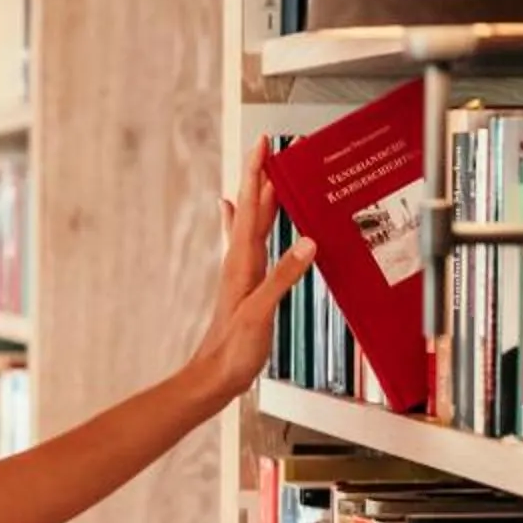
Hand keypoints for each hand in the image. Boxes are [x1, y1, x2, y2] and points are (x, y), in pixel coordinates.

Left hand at [186, 138, 313, 402]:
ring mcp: (242, 273)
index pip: (249, 208)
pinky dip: (251, 225)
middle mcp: (239, 262)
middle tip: (269, 149)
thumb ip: (283, 277)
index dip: (256, 175)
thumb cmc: (233, 349)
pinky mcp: (248, 285)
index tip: (262, 146)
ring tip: (267, 174)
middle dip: (260, 177)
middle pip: (250, 210)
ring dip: (260, 198)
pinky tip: (238, 216)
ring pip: (252, 225)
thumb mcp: (261, 311)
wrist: (216, 376)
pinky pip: (251, 244)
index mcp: (242, 262)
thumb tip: (307, 243)